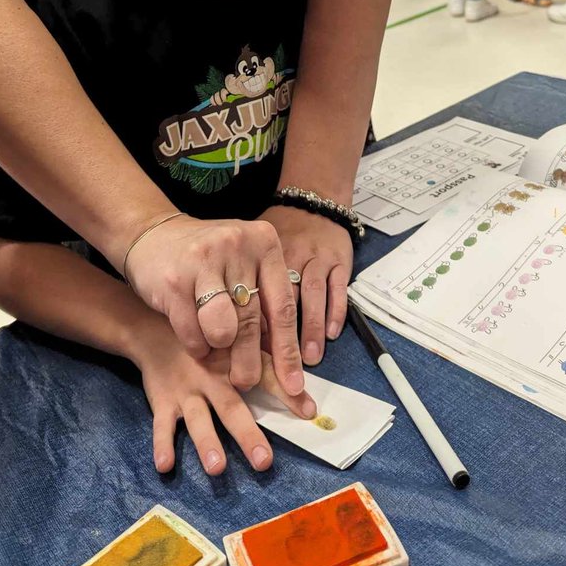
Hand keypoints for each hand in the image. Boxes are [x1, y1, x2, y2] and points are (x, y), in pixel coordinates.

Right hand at [124, 212, 303, 398]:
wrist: (153, 235)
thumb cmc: (209, 260)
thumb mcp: (243, 265)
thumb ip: (265, 300)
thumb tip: (286, 358)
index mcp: (264, 242)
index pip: (283, 306)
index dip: (289, 350)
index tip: (294, 385)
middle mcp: (237, 246)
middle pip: (253, 322)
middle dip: (250, 362)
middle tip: (246, 382)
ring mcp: (204, 260)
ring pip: (223, 330)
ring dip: (219, 349)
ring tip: (215, 346)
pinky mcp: (174, 280)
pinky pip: (193, 332)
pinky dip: (195, 345)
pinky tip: (194, 337)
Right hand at [130, 312, 315, 475]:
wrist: (154, 326)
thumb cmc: (206, 338)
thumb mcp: (233, 339)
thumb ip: (263, 352)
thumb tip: (300, 369)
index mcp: (235, 362)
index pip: (266, 377)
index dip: (288, 393)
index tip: (309, 412)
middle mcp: (212, 377)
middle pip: (232, 408)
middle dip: (247, 434)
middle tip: (264, 461)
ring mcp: (187, 391)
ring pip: (198, 419)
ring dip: (207, 443)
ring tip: (217, 468)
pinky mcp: (163, 400)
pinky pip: (161, 424)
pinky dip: (162, 444)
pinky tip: (165, 464)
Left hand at [259, 204, 352, 365]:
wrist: (313, 198)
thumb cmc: (281, 230)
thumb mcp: (255, 247)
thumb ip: (243, 281)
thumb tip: (225, 329)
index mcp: (263, 251)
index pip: (257, 292)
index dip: (252, 326)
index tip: (251, 355)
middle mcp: (291, 252)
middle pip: (283, 298)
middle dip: (281, 336)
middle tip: (280, 367)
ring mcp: (317, 255)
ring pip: (313, 294)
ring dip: (310, 328)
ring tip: (309, 358)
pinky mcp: (340, 258)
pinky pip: (339, 286)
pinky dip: (336, 311)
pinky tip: (331, 334)